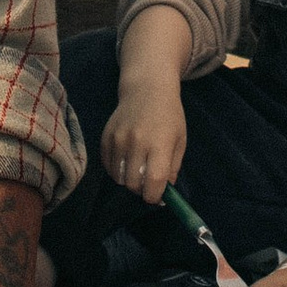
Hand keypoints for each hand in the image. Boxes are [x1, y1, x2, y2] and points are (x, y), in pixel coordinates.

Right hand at [98, 76, 189, 202]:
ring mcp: (118, 139)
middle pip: (133, 184)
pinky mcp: (106, 137)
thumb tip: (164, 194)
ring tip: (137, 169)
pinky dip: (116, 170)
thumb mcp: (180, 141)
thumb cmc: (169, 116)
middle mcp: (137, 142)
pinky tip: (126, 160)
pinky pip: (107, 166)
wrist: (146, 89)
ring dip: (128, 180)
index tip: (158, 198)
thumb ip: (173, 168)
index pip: (154, 182)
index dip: (155, 196)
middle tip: (148, 184)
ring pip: (118, 178)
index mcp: (160, 144)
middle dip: (141, 190)